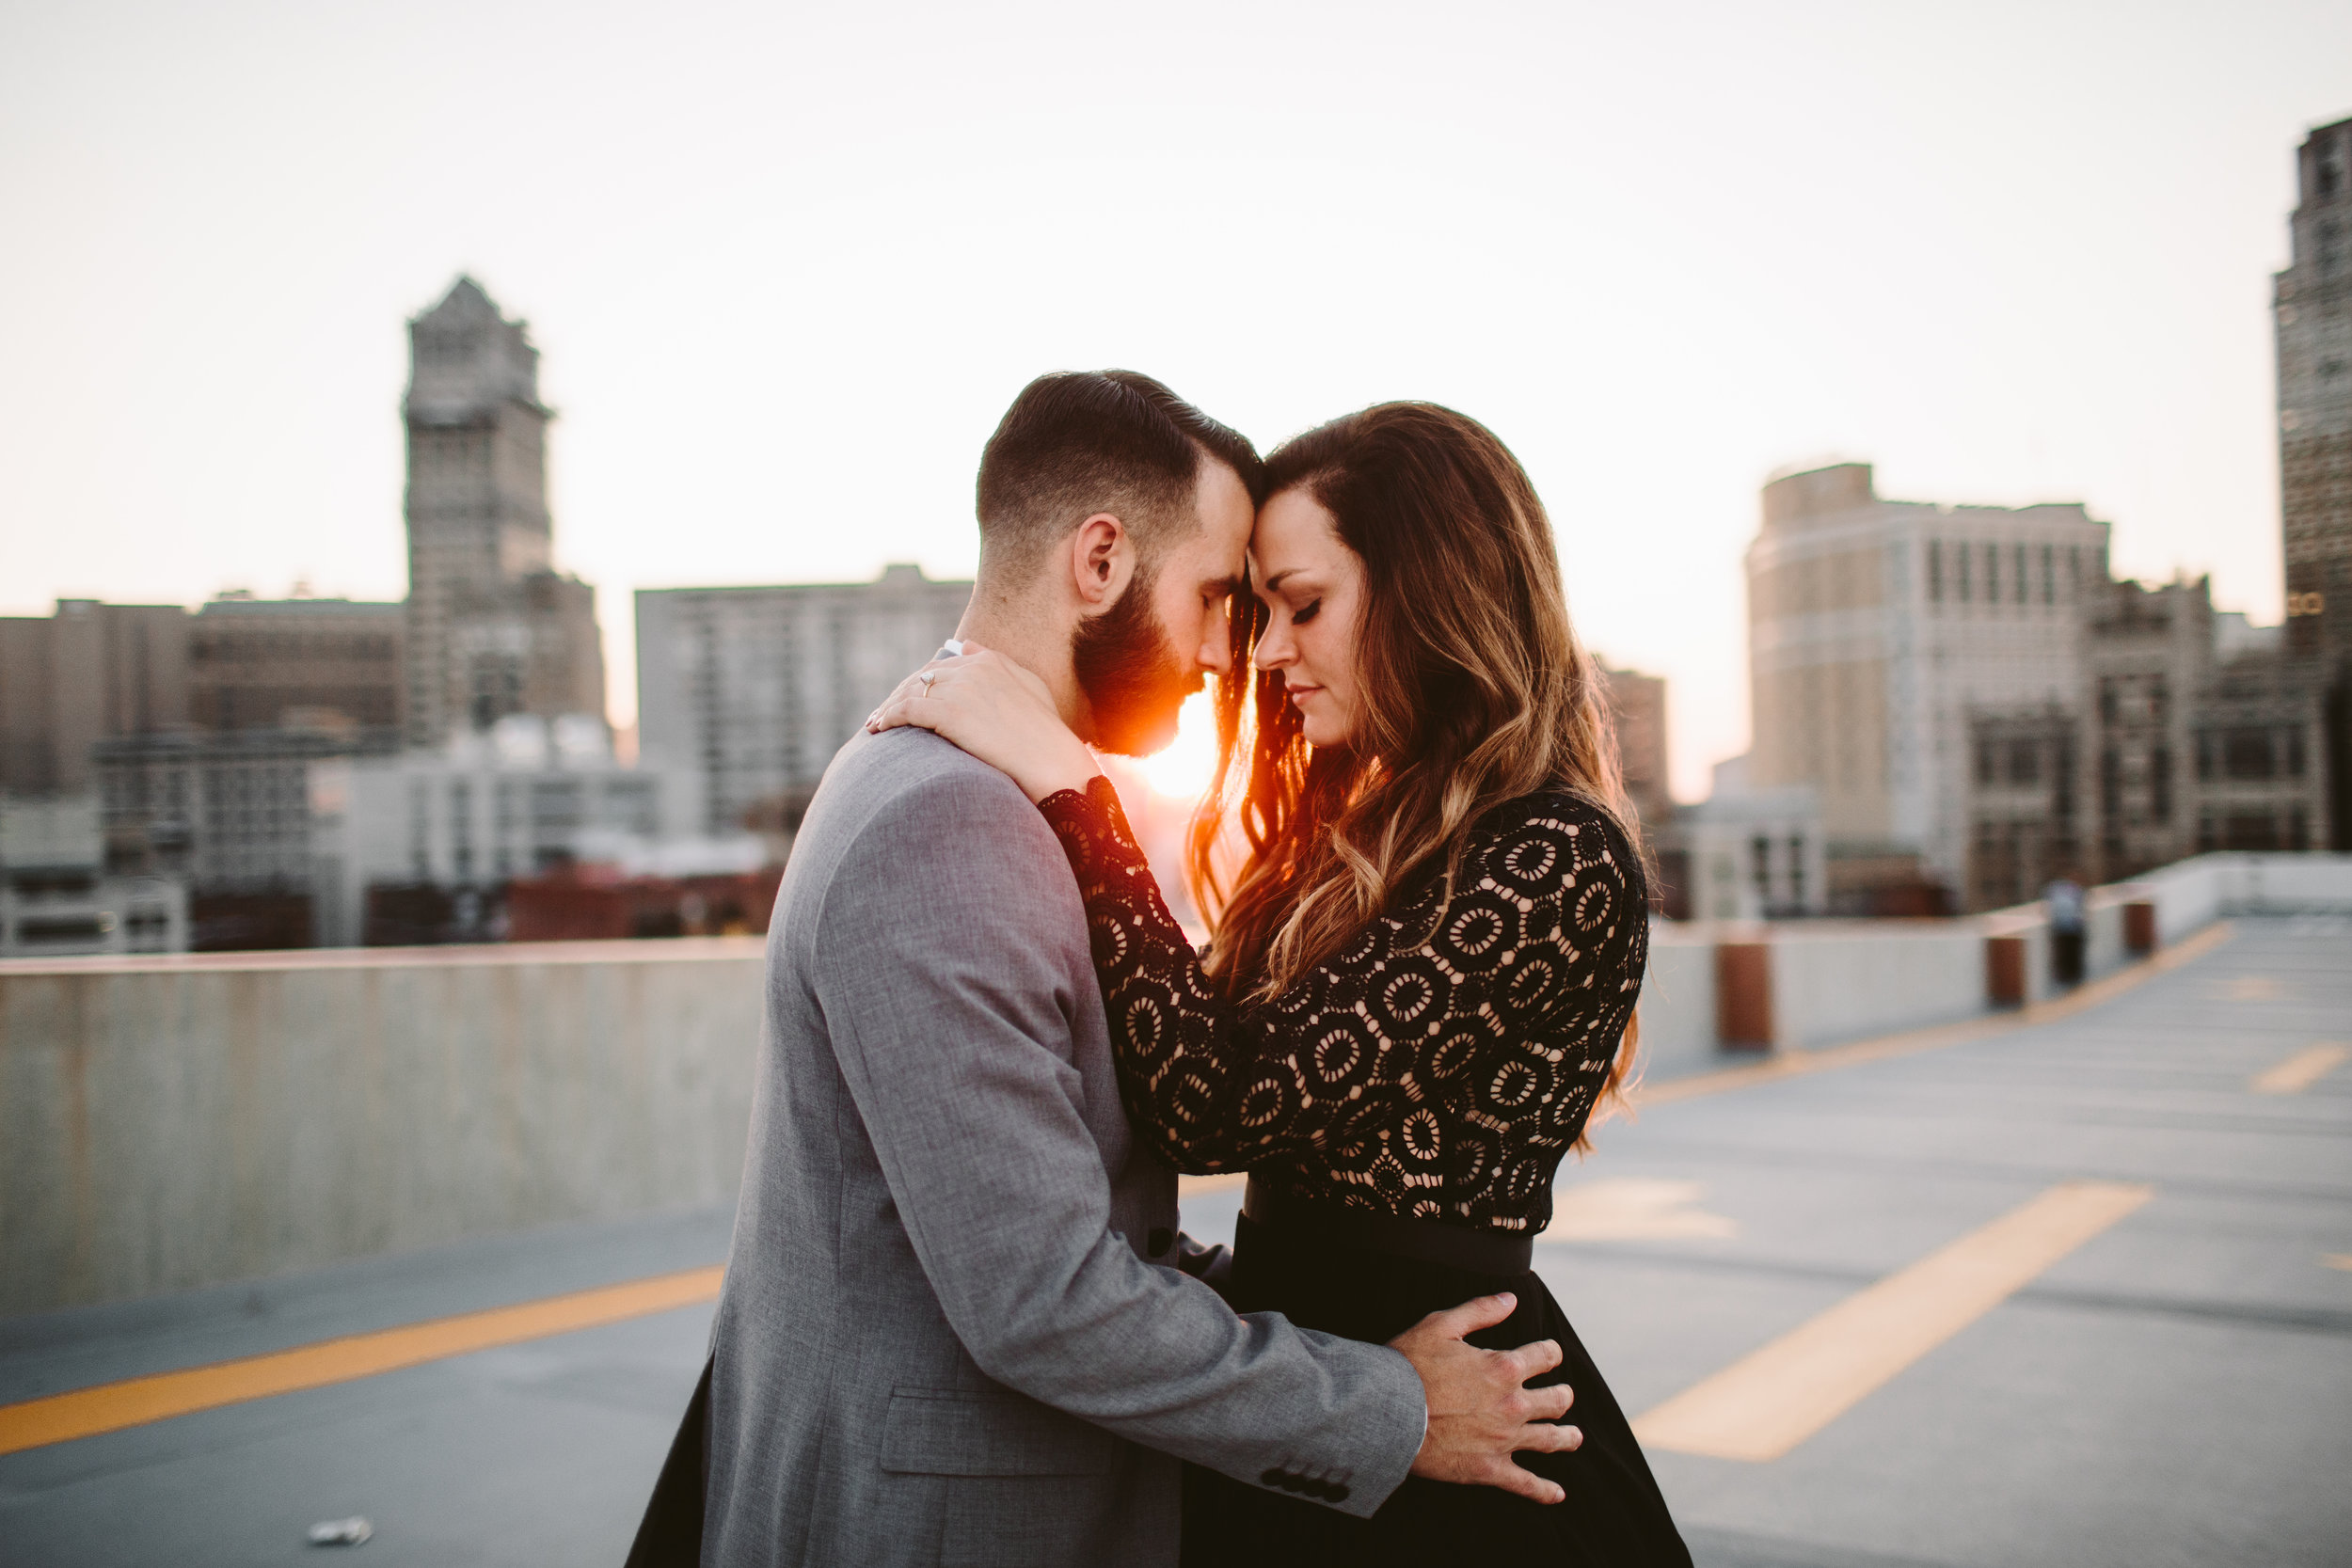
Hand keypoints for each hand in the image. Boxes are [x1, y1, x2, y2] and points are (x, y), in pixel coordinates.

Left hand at [867, 644, 1101, 802]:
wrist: (1052, 762)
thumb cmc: (1046, 735)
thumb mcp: (1031, 688)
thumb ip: (1001, 664)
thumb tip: (968, 646)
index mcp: (991, 661)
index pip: (942, 666)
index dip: (921, 683)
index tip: (908, 699)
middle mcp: (973, 668)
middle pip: (922, 677)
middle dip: (900, 694)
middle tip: (883, 713)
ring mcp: (961, 689)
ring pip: (910, 691)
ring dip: (887, 707)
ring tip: (874, 724)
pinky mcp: (950, 713)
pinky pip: (907, 710)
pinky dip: (888, 717)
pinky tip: (879, 729)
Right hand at [1388, 1293, 1578, 1504]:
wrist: (1387, 1413)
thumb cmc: (1410, 1366)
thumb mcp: (1441, 1325)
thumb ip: (1480, 1310)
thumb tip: (1511, 1299)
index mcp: (1504, 1367)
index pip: (1544, 1356)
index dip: (1549, 1353)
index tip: (1549, 1354)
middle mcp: (1513, 1404)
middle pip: (1555, 1400)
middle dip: (1563, 1395)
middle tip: (1564, 1396)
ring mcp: (1504, 1440)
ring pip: (1549, 1440)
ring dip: (1567, 1437)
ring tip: (1575, 1437)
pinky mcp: (1489, 1469)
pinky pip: (1526, 1484)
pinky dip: (1544, 1490)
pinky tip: (1557, 1494)